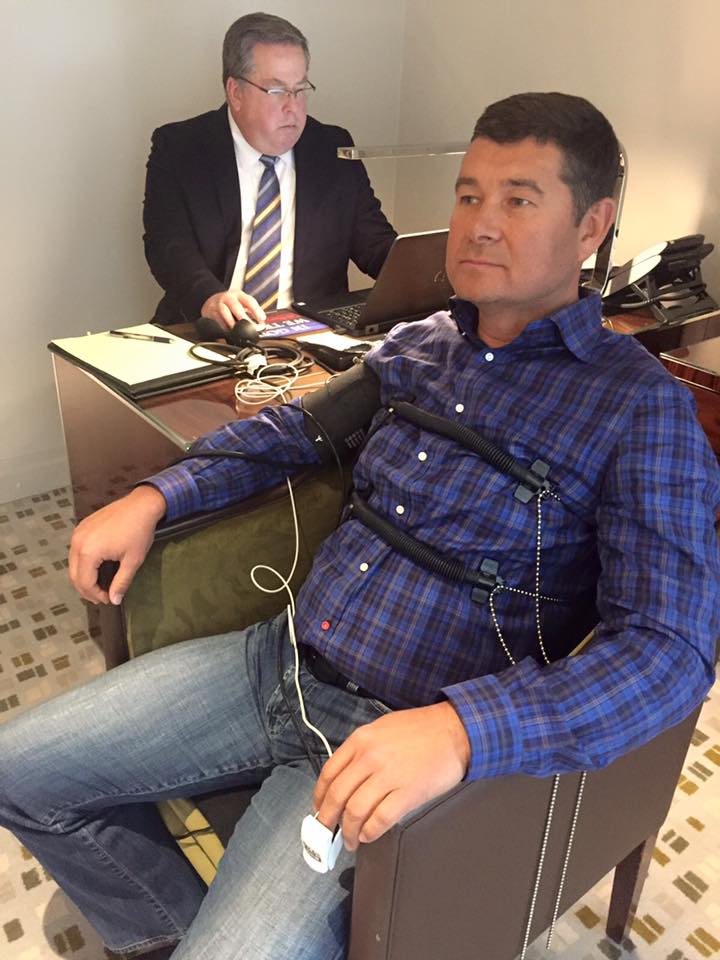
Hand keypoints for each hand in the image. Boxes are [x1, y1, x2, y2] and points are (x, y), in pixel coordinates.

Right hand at [68, 485, 166, 604]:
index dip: (95, 595)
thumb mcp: (132, 560)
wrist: (141, 505)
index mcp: (88, 551)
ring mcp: (78, 533)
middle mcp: (78, 542)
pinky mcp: (82, 527)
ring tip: (99, 585)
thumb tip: (115, 600)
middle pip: (74, 575)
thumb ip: (121, 583)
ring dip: (83, 576)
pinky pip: (76, 550)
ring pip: (73, 563)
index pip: (84, 582)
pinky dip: (83, 563)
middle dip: (87, 589)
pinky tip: (96, 568)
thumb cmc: (138, 530)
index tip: (108, 599)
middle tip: (102, 596)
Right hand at [201, 290, 265, 330]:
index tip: (262, 319)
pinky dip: (223, 327)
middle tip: (251, 328)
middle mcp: (228, 298)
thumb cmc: (230, 304)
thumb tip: (261, 324)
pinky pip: (217, 320)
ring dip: (232, 324)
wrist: (211, 301)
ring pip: (225, 313)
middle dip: (244, 318)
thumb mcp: (241, 303)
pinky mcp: (210, 312)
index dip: (256, 310)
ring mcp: (218, 304)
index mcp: (238, 295)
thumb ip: (251, 312)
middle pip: (236, 306)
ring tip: (239, 332)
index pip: (249, 300)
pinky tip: (229, 332)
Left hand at [313, 701, 469, 850]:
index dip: (319, 796)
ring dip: (348, 832)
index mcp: (361, 740)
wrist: (456, 730)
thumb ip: (362, 750)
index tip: (319, 808)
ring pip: (355, 811)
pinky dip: (370, 832)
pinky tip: (369, 835)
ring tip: (350, 839)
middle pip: (337, 796)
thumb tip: (347, 777)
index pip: (329, 773)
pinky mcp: (408, 792)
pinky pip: (380, 819)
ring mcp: (389, 775)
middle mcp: (370, 757)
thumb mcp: (383, 728)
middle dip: (327, 820)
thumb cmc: (423, 729)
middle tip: (326, 832)